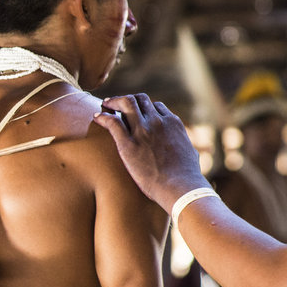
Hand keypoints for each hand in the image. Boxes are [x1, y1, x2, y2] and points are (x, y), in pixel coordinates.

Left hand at [93, 94, 209, 211]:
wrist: (180, 187)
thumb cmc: (186, 176)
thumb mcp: (190, 153)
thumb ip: (182, 145)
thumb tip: (185, 148)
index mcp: (173, 123)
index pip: (156, 106)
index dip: (144, 108)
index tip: (135, 113)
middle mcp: (158, 121)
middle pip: (140, 100)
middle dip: (128, 99)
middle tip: (117, 104)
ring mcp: (143, 131)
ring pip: (126, 103)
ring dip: (114, 102)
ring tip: (105, 105)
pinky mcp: (128, 143)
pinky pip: (112, 122)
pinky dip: (103, 117)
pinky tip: (96, 118)